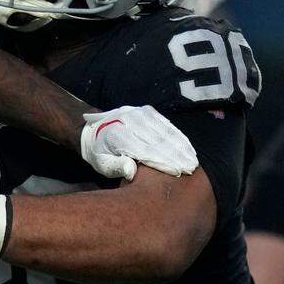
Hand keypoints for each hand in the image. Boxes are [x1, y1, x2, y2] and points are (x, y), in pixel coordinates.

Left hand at [80, 106, 198, 178]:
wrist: (91, 130)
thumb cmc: (99, 153)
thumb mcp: (101, 164)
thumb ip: (116, 167)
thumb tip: (132, 173)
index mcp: (116, 136)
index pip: (144, 151)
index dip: (163, 161)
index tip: (177, 172)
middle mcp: (128, 121)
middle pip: (157, 141)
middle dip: (176, 155)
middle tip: (191, 168)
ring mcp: (137, 114)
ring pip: (163, 131)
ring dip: (180, 145)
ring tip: (192, 160)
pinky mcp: (145, 110)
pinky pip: (164, 123)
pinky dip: (177, 134)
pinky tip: (187, 146)